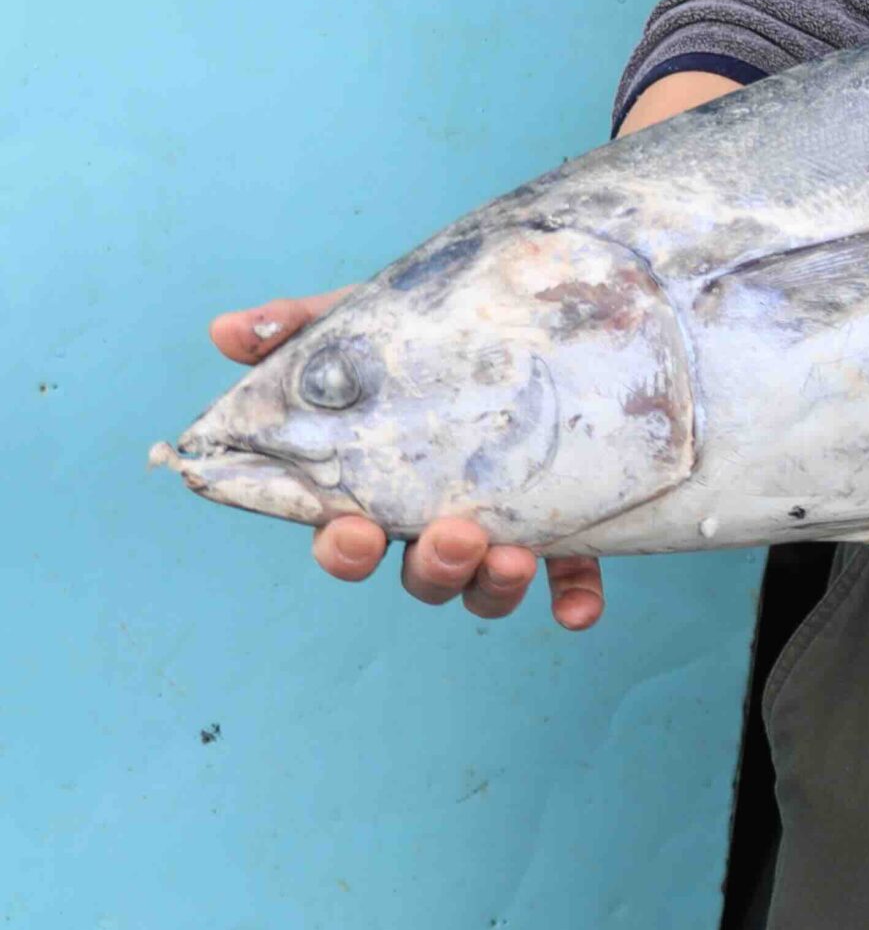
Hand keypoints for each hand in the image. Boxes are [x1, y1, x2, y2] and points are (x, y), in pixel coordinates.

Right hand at [208, 289, 605, 627]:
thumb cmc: (426, 338)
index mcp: (377, 488)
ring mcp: (501, 532)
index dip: (343, 548)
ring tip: (514, 556)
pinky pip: (572, 578)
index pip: (343, 537)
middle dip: (434, 568)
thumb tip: (226, 332)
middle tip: (456, 537)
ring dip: (493, 585)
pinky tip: (580, 610)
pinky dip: (574, 598)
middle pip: (420, 576)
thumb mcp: (366, 324)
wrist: (530, 319)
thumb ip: (299, 327)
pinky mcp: (569, 529)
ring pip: (484, 587)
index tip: (354, 531)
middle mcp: (435, 524)